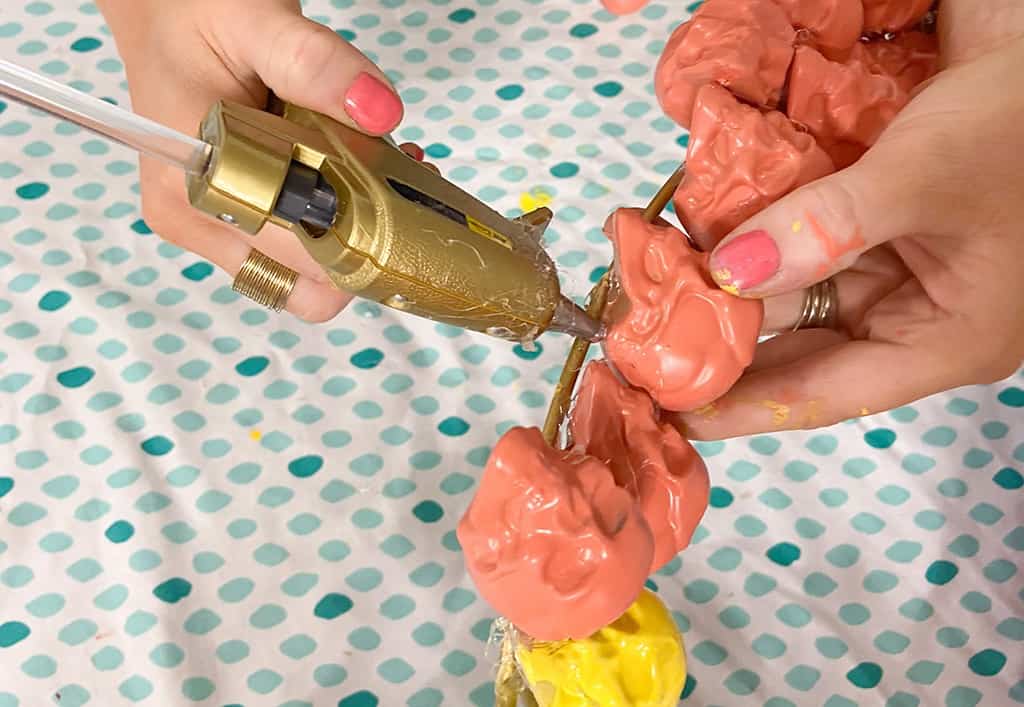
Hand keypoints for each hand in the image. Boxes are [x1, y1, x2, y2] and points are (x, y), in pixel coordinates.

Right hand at [97, 0, 407, 320]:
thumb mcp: (254, 21)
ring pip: (309, 277)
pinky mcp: (235, 225)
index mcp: (191, 185)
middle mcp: (197, 221)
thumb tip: (377, 110)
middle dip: (365, 244)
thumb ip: (315, 62)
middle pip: (307, 285)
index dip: (360, 240)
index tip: (400, 192)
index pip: (294, 258)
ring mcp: (215, 230)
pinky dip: (338, 224)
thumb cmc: (194, 15)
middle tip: (393, 178)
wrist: (163, 14)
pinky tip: (355, 171)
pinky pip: (300, 254)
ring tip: (376, 165)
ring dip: (357, 234)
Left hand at [672, 0, 1023, 438]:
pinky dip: (758, 247)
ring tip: (656, 294)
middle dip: (724, 346)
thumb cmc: (1018, 128)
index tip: (670, 410)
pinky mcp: (876, 239)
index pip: (824, 396)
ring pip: (796, 300)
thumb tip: (731, 272)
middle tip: (644, 347)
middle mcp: (912, 323)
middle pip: (801, 352)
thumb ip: (827, 227)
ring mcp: (894, 279)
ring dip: (731, 291)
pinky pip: (805, 255)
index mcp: (942, 343)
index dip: (743, 407)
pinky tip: (702, 243)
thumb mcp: (922, 178)